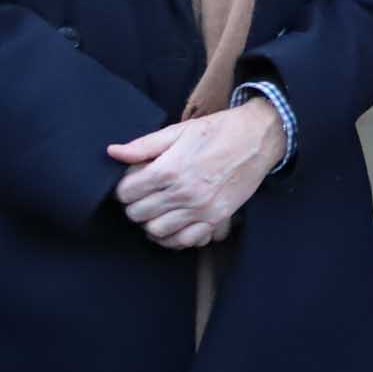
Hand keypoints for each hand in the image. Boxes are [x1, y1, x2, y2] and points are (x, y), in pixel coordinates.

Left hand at [107, 104, 283, 249]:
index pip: (125, 193)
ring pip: (156, 231)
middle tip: (144, 194)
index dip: (124, 188)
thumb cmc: (218, 131)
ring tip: (158, 209)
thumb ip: (144, 145)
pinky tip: (173, 223)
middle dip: (135, 204)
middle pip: (137, 214)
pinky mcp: (215, 218)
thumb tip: (113, 152)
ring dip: (151, 221)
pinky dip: (173, 236)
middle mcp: (183, 192)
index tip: (133, 182)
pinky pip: (184, 240)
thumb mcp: (179, 130)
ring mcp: (200, 208)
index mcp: (170, 169)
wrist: (259, 138)